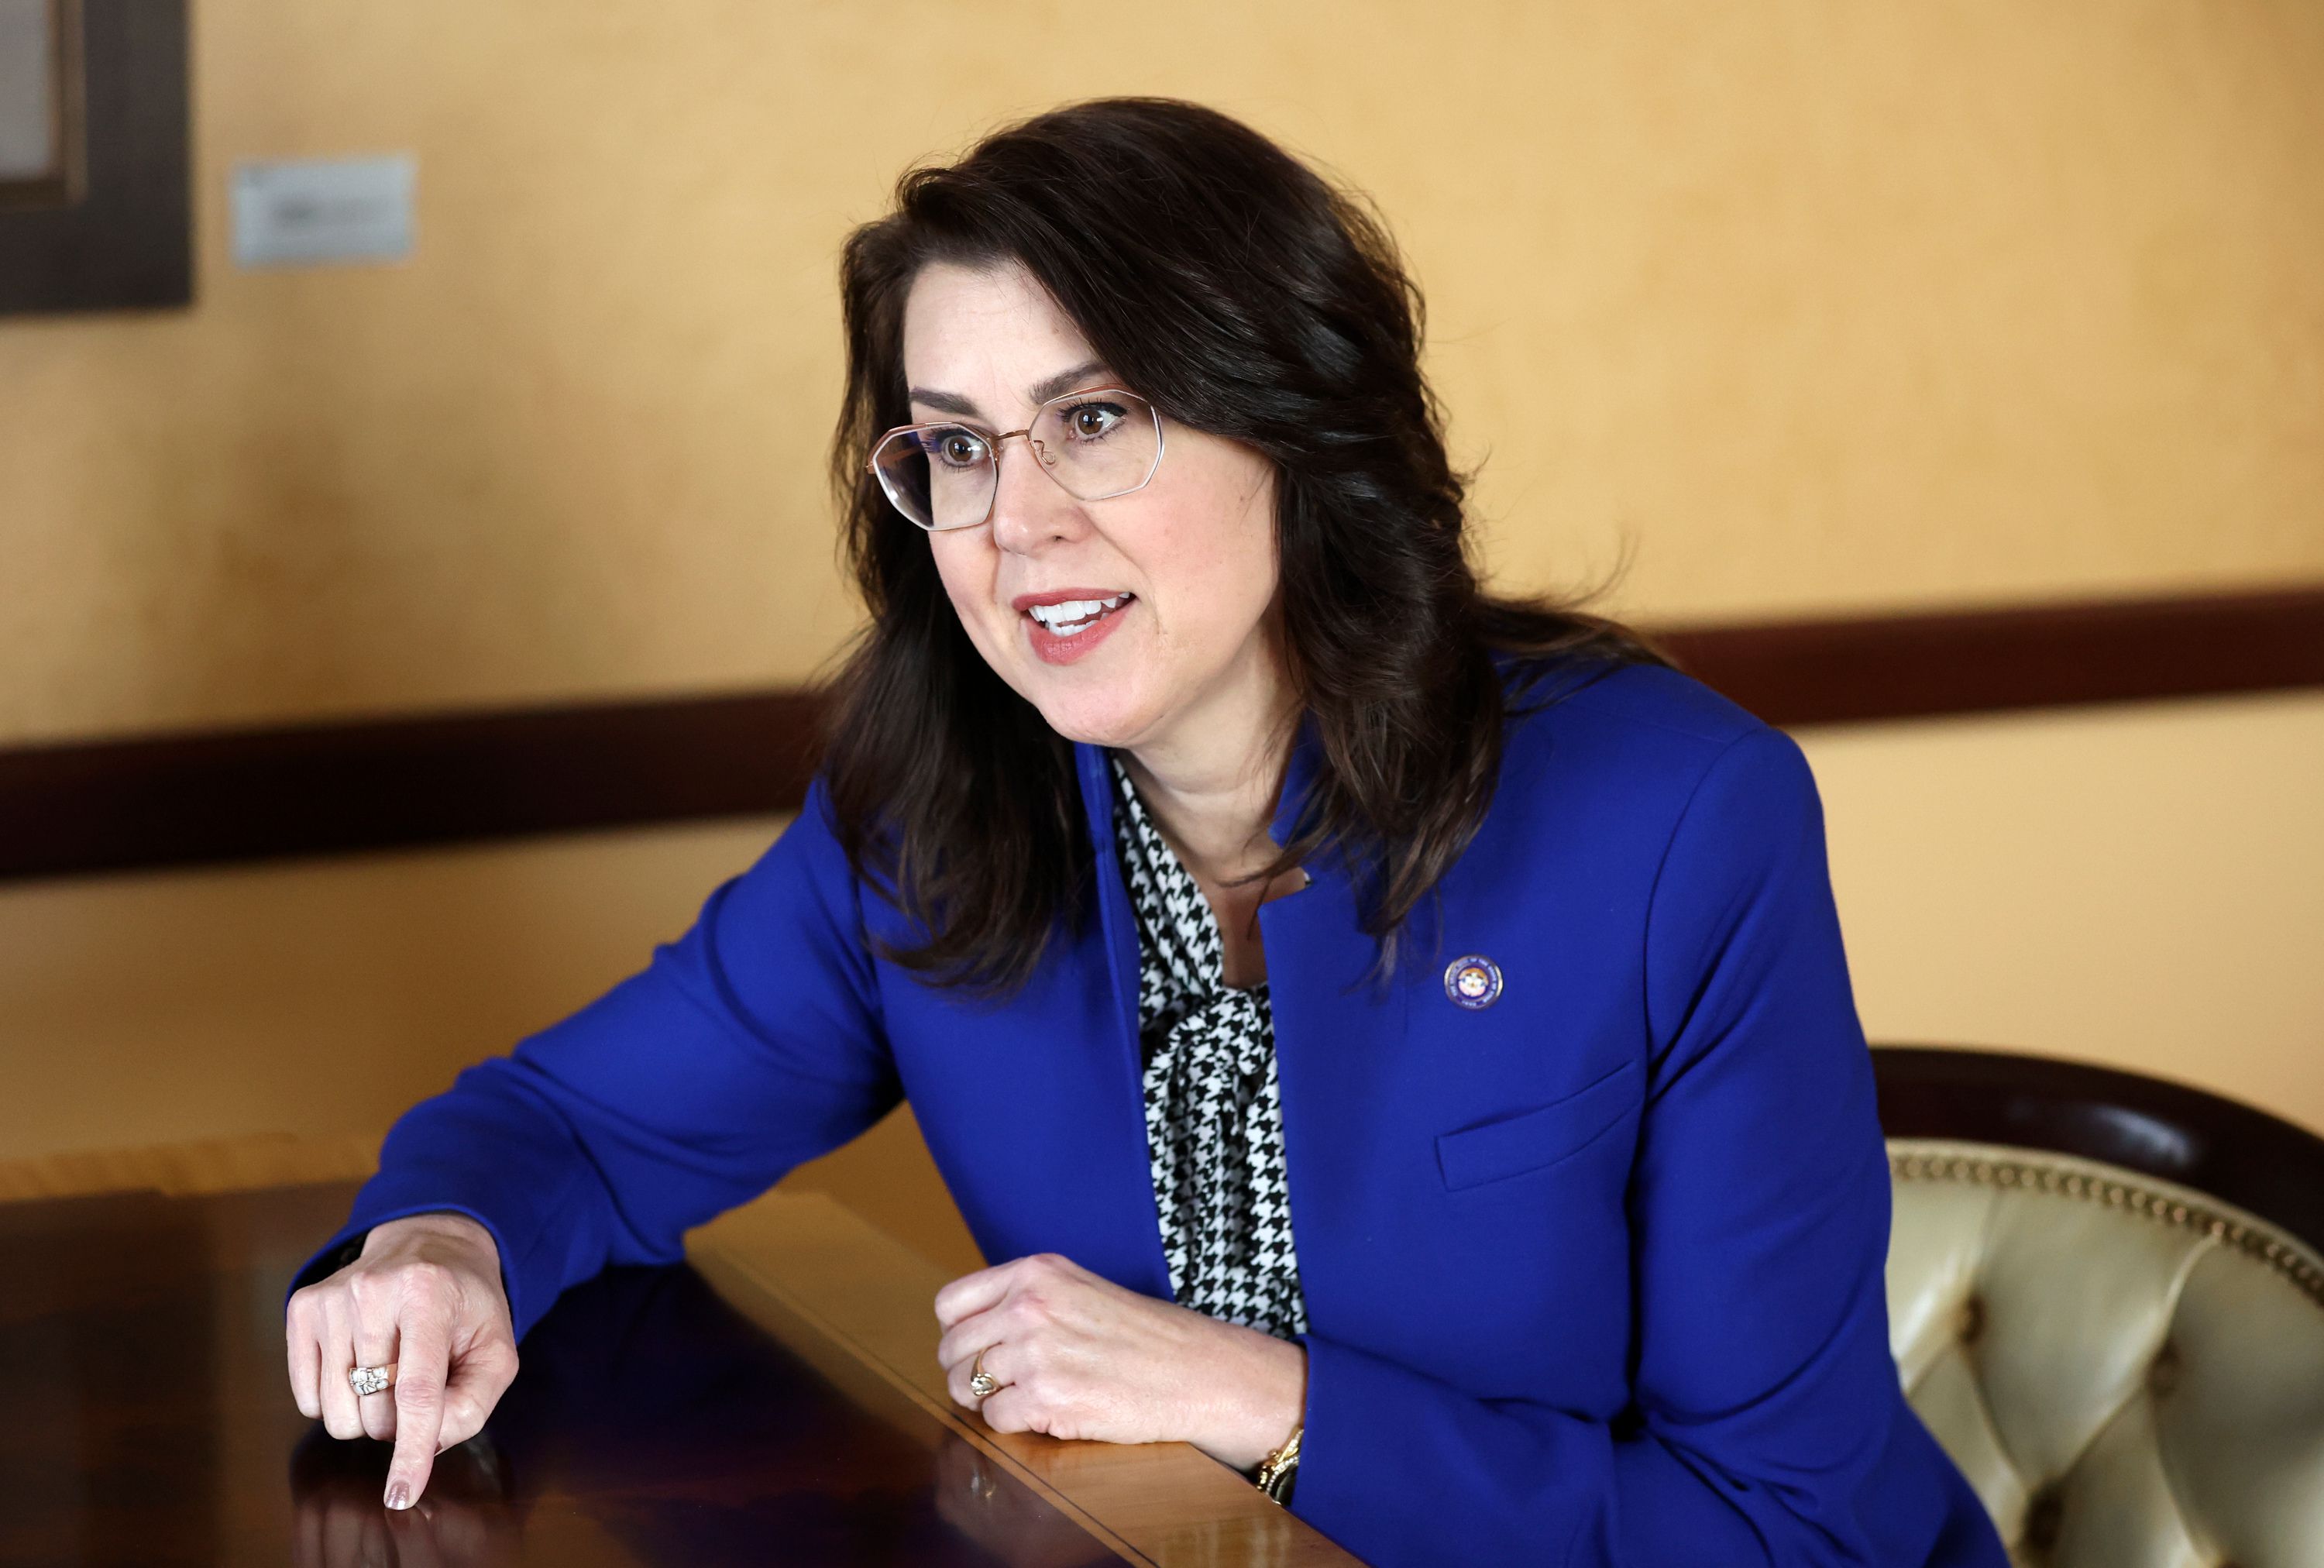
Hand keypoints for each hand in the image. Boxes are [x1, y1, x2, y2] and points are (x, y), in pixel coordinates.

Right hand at [285, 1212, 520, 1511]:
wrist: (427, 1243)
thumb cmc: (466, 1305)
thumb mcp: (495, 1348)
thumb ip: (474, 1401)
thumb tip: (426, 1442)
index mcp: (430, 1295)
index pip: (417, 1392)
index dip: (411, 1450)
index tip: (402, 1494)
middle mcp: (374, 1290)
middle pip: (375, 1412)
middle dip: (401, 1420)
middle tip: (420, 1383)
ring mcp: (332, 1298)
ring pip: (337, 1413)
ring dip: (368, 1413)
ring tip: (391, 1372)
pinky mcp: (302, 1307)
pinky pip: (308, 1398)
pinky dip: (338, 1399)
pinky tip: (361, 1363)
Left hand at [933, 1252, 1304, 1470]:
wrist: (1193, 1370)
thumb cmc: (1142, 1334)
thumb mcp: (1078, 1289)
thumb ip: (1025, 1299)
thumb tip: (969, 1330)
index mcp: (1036, 1273)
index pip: (950, 1304)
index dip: (956, 1332)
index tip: (973, 1347)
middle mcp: (1029, 1308)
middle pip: (951, 1349)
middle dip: (963, 1372)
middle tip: (992, 1384)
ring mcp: (1037, 1355)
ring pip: (964, 1387)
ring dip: (985, 1400)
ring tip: (1020, 1399)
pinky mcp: (1048, 1401)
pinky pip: (995, 1420)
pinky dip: (1013, 1424)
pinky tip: (1045, 1414)